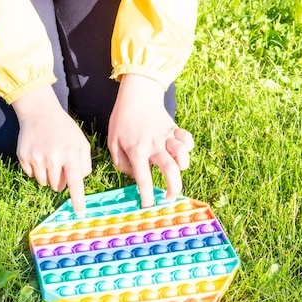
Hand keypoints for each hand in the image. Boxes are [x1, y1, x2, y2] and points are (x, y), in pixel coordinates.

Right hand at [12, 85, 91, 213]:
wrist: (39, 112)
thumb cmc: (63, 129)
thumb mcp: (80, 141)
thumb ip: (84, 163)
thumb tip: (79, 181)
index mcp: (70, 154)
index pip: (75, 182)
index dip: (77, 199)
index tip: (79, 212)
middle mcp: (53, 157)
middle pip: (57, 186)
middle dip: (59, 180)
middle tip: (59, 164)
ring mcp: (36, 158)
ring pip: (44, 183)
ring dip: (47, 176)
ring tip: (48, 158)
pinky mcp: (24, 157)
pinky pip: (31, 175)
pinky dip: (36, 170)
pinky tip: (38, 155)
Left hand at [108, 74, 193, 206]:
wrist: (137, 95)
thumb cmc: (122, 120)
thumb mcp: (112, 142)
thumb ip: (121, 162)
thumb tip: (133, 176)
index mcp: (137, 150)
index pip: (143, 177)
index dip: (147, 194)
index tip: (148, 205)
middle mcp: (154, 145)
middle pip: (170, 169)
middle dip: (173, 187)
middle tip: (170, 197)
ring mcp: (166, 136)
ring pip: (182, 153)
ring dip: (183, 166)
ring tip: (177, 171)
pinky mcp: (174, 129)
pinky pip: (187, 139)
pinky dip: (189, 148)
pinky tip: (183, 152)